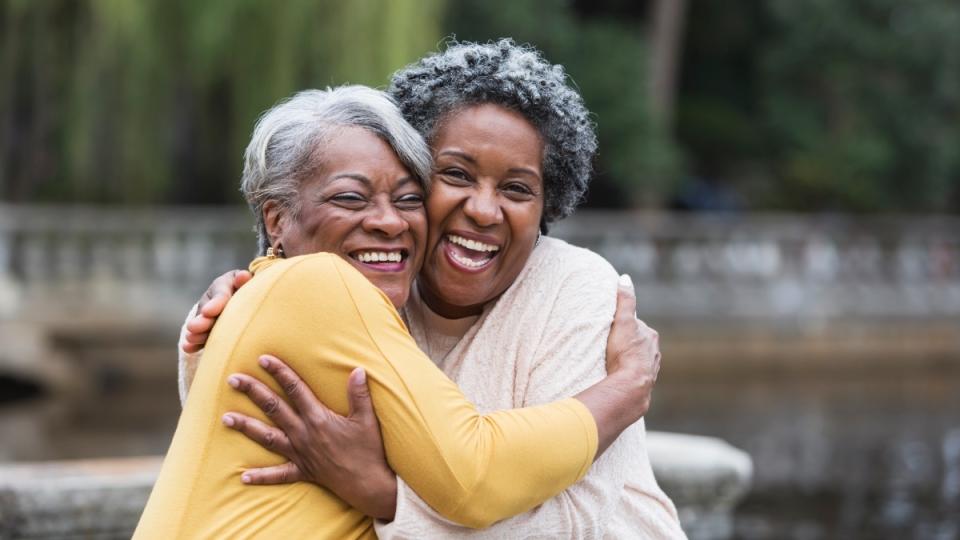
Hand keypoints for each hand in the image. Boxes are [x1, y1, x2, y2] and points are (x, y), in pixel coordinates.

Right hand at [180, 269, 250, 352]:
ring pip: (202, 324)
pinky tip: (189, 348)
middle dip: (203, 320)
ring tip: (192, 339)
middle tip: (195, 328)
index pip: (221, 293)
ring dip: (197, 333)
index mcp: (226, 283)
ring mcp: (208, 314)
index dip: (216, 303)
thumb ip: (245, 281)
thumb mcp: (250, 283)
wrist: (248, 297)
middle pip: (208, 310)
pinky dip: (195, 343)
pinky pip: (201, 335)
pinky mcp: (207, 329)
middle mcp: (213, 298)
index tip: (208, 312)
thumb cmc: (253, 289)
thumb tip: (243, 276)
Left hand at [222, 355, 397, 519]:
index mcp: (318, 418)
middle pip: (273, 408)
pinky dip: (261, 476)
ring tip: (225, 418)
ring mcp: (300, 453)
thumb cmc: (369, 450)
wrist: (368, 484)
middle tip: (232, 379)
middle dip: (253, 392)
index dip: (279, 372)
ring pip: (266, 438)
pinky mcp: (302, 471)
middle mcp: (303, 434)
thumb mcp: (366, 419)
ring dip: (246, 427)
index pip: (295, 389)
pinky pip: (278, 475)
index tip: (263, 358)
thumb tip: (358, 369)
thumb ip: (359, 394)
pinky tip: (243, 476)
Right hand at [604, 274, 659, 415]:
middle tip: (610, 346)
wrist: (631, 385)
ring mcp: (651, 369)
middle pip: (639, 343)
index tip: (611, 329)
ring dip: (629, 360)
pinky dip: (629, 374)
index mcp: (651, 337)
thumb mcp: (622, 321)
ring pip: (639, 360)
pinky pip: (636, 375)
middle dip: (627, 343)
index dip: (623, 326)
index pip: (636, 326)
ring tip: (614, 363)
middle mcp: (654, 352)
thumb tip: (625, 278)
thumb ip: (625, 300)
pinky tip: (620, 377)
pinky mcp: (645, 383)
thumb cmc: (625, 352)